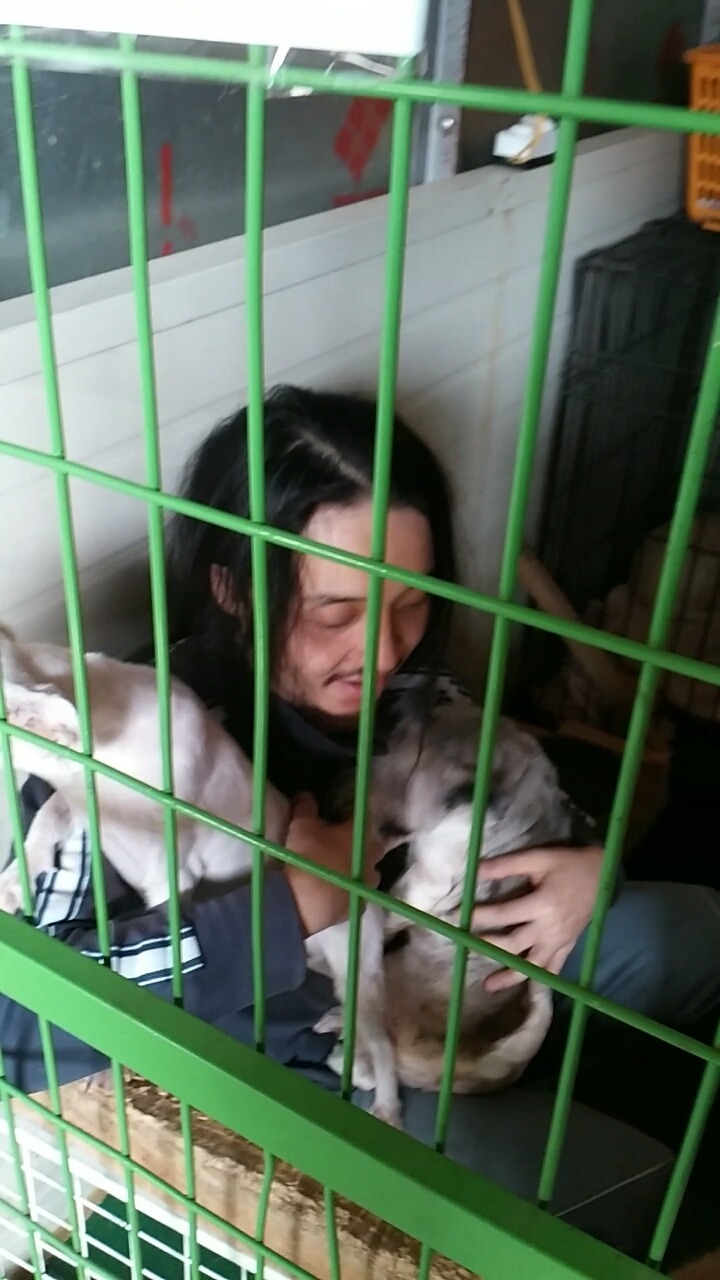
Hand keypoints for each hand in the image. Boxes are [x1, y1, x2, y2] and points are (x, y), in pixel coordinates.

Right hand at [282, 793, 383, 936]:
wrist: (303, 902)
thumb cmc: (306, 856)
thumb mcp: (300, 825)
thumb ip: (305, 807)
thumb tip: (305, 794)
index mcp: (362, 834)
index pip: (365, 817)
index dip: (353, 816)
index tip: (341, 818)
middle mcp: (372, 858)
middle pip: (372, 847)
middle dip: (360, 844)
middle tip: (339, 844)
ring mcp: (368, 884)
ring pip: (368, 873)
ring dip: (357, 869)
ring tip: (337, 870)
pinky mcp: (360, 906)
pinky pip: (358, 893)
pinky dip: (349, 891)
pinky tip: (334, 891)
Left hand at [470, 845, 603, 992]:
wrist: (602, 874)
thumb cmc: (568, 864)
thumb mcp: (538, 858)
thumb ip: (508, 865)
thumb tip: (477, 869)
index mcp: (542, 905)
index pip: (504, 914)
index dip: (480, 916)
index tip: (459, 916)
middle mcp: (549, 928)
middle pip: (514, 944)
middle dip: (488, 946)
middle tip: (466, 947)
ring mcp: (559, 941)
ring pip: (533, 965)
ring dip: (510, 976)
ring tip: (488, 986)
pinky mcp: (567, 946)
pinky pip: (554, 969)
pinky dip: (540, 981)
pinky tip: (525, 992)